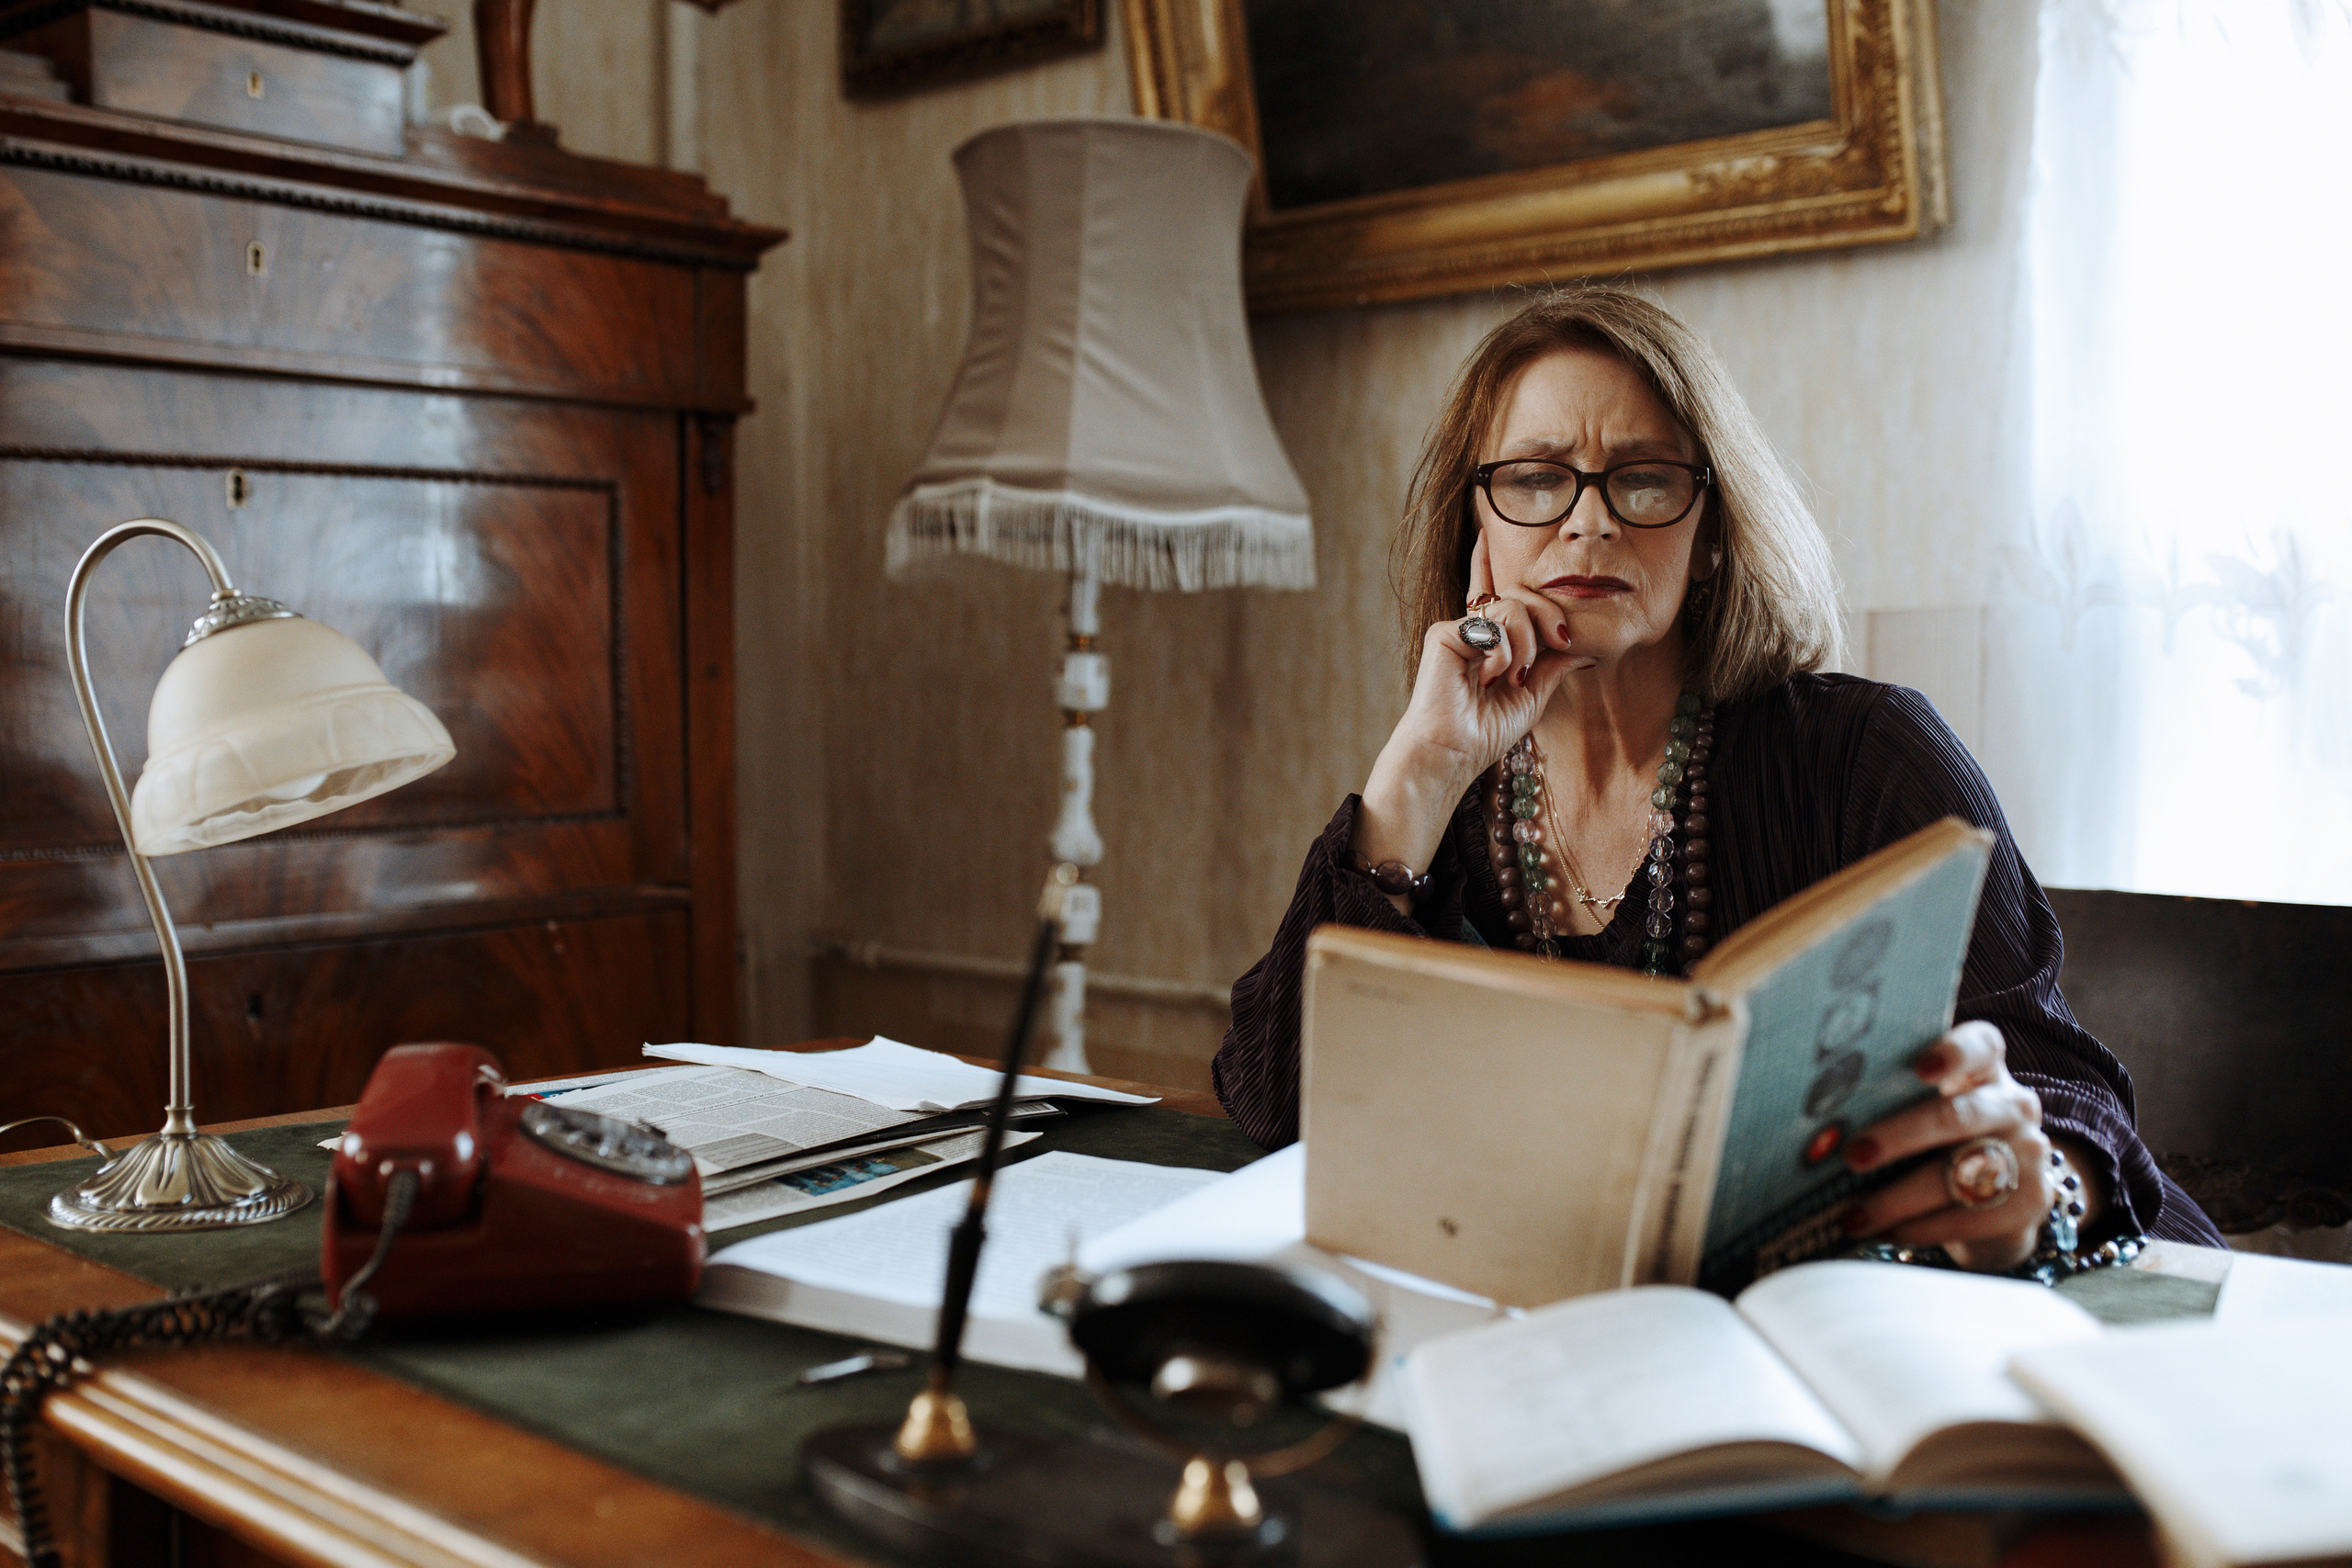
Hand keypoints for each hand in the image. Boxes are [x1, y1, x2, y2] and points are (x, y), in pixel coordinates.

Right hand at [1353, 533, 1592, 889]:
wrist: (1455, 752)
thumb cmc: (1485, 731)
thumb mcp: (1533, 695)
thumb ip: (1555, 665)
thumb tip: (1588, 649)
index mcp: (1488, 640)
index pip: (1492, 591)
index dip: (1488, 561)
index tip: (1485, 532)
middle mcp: (1471, 628)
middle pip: (1521, 593)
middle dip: (1550, 614)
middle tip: (1562, 641)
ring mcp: (1458, 628)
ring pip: (1512, 606)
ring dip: (1527, 643)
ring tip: (1515, 676)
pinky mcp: (1445, 634)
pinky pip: (1492, 625)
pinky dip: (1503, 652)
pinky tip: (1492, 676)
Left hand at [1837, 1022, 2104, 1271]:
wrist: (1995, 1200)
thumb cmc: (1937, 1143)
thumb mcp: (1919, 1112)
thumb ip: (1886, 1103)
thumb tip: (1818, 1128)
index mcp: (1983, 1068)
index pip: (1980, 1045)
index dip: (1953, 1053)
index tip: (1920, 1068)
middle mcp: (2013, 1104)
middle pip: (1957, 1116)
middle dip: (1900, 1136)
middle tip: (1853, 1155)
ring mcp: (2030, 1153)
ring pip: (1960, 1174)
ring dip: (1898, 1199)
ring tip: (1852, 1216)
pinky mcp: (2032, 1201)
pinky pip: (1971, 1217)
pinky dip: (1921, 1228)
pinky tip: (1885, 1233)